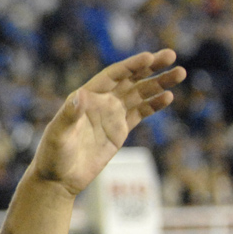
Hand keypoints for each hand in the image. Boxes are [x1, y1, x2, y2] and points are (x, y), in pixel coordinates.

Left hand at [32, 49, 186, 195]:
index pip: (112, 75)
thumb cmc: (53, 156)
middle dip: (150, 67)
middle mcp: (100, 102)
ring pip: (139, 94)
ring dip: (158, 83)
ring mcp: (111, 115)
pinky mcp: (119, 131)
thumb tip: (80, 95)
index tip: (149, 57)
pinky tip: (167, 96)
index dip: (131, 66)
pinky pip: (140, 113)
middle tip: (171, 55)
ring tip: (179, 73)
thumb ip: (69, 115)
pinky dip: (154, 104)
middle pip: (130, 79)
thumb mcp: (58, 135)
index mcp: (86, 97)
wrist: (59, 178)